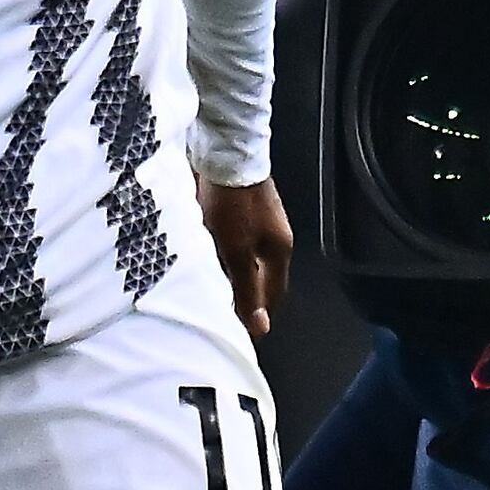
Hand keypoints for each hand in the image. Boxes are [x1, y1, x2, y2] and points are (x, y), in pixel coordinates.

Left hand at [201, 175, 291, 338]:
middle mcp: (275, 239)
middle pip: (263, 279)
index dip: (259, 317)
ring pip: (250, 261)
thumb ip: (246, 289)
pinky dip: (227, 257)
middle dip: (248, 299)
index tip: (243, 335)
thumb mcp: (237, 251)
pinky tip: (210, 259)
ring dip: (235, 277)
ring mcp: (261, 222)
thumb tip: (260, 327)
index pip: (273, 296)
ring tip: (214, 292)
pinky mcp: (244, 210)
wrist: (226, 153)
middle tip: (226, 317)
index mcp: (279, 252)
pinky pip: (238, 244)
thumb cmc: (233, 204)